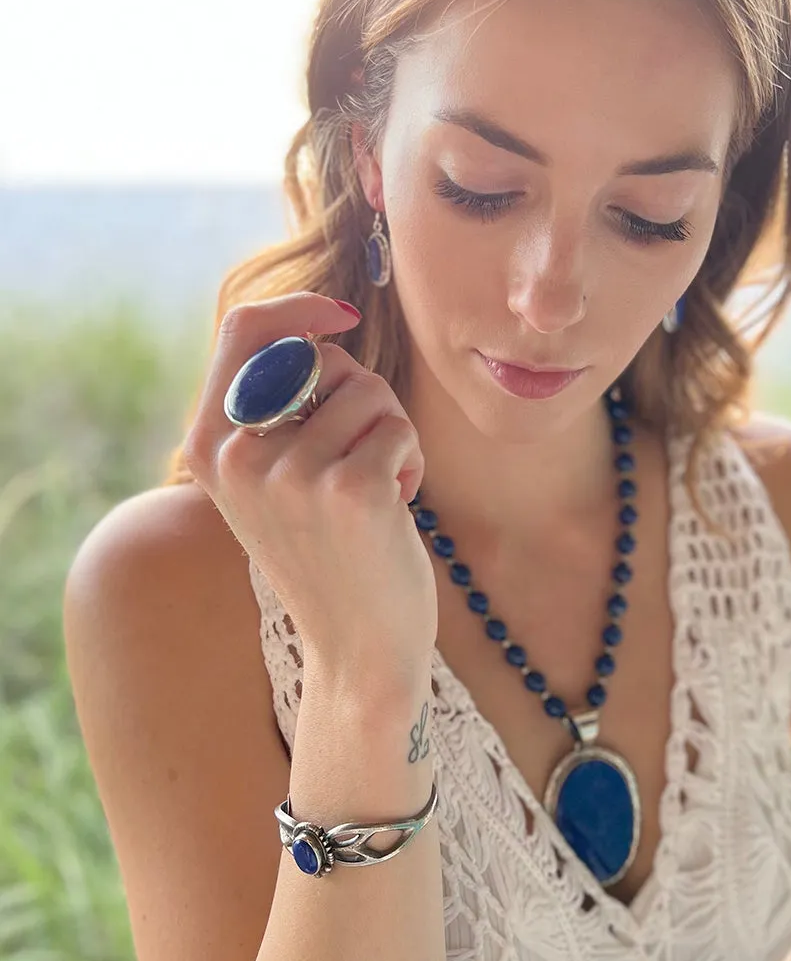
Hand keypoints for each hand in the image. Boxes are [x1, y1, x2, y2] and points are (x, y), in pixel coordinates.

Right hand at [182, 291, 436, 691]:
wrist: (359, 651)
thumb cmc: (329, 557)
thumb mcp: (273, 482)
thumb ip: (274, 411)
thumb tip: (313, 328)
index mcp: (209, 446)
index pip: (243, 329)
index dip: (300, 308)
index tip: (344, 316)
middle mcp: (240, 456)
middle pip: (321, 359)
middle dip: (362, 395)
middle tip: (365, 456)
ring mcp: (292, 474)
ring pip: (368, 392)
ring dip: (389, 433)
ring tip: (378, 489)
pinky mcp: (350, 490)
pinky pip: (398, 428)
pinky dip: (410, 460)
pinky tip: (396, 508)